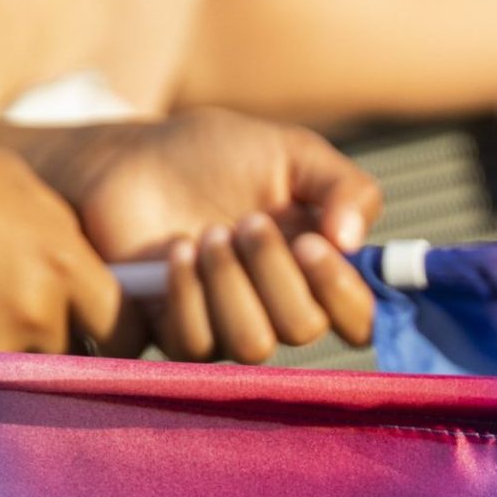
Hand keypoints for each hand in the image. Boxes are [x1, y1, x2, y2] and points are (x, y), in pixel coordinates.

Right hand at [0, 134, 129, 353]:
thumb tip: (102, 265)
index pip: (128, 323)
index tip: (112, 338)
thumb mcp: (21, 187)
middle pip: (89, 360)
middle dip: (81, 359)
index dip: (125, 337)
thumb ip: (68, 234)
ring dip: (27, 368)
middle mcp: (38, 304)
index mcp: (63, 257)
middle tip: (63, 349)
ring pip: (37, 377)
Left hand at [19, 109, 386, 362]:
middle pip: (304, 328)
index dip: (345, 295)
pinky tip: (178, 251)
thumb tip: (353, 242)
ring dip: (231, 283)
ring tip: (209, 233)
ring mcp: (231, 325)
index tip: (314, 244)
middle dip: (274, 270)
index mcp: (320, 272)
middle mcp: (282, 308)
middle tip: (248, 221)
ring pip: (253, 344)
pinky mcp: (179, 333)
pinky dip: (188, 291)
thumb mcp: (295, 152)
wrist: (136, 157)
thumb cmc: (219, 155)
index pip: (360, 322)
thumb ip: (347, 187)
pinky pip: (196, 343)